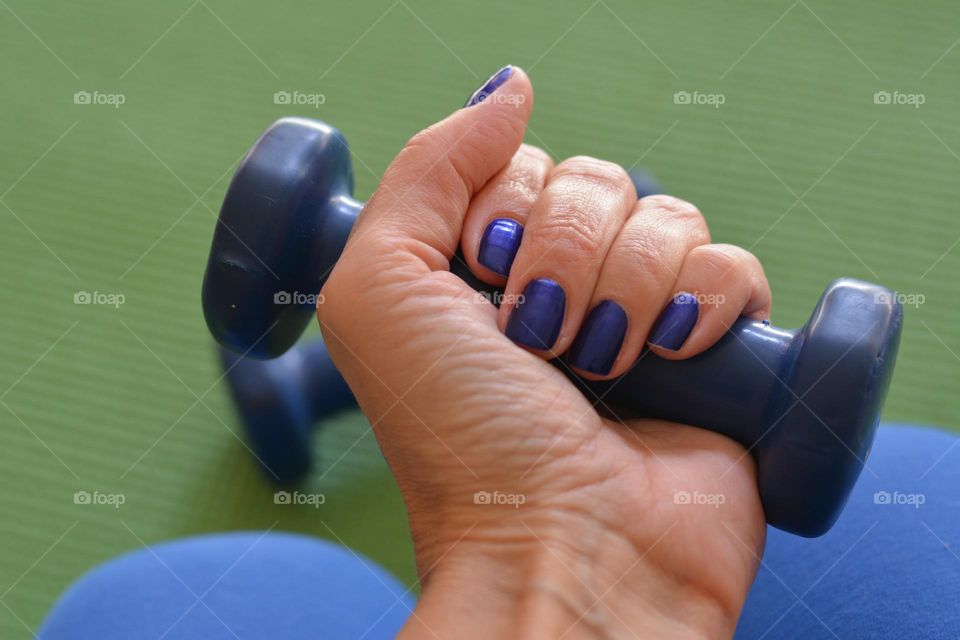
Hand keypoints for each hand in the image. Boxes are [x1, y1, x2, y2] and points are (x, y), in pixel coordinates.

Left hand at [318, 66, 768, 638]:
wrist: (561, 550)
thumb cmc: (459, 435)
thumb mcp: (382, 288)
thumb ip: (426, 169)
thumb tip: (511, 88)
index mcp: (485, 269)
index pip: (521, 163)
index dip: (505, 206)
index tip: (483, 274)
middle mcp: (563, 286)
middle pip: (596, 181)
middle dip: (564, 255)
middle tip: (537, 334)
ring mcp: (642, 315)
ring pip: (668, 218)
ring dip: (626, 288)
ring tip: (599, 366)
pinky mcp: (715, 349)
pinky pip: (735, 269)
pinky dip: (703, 306)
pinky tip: (670, 359)